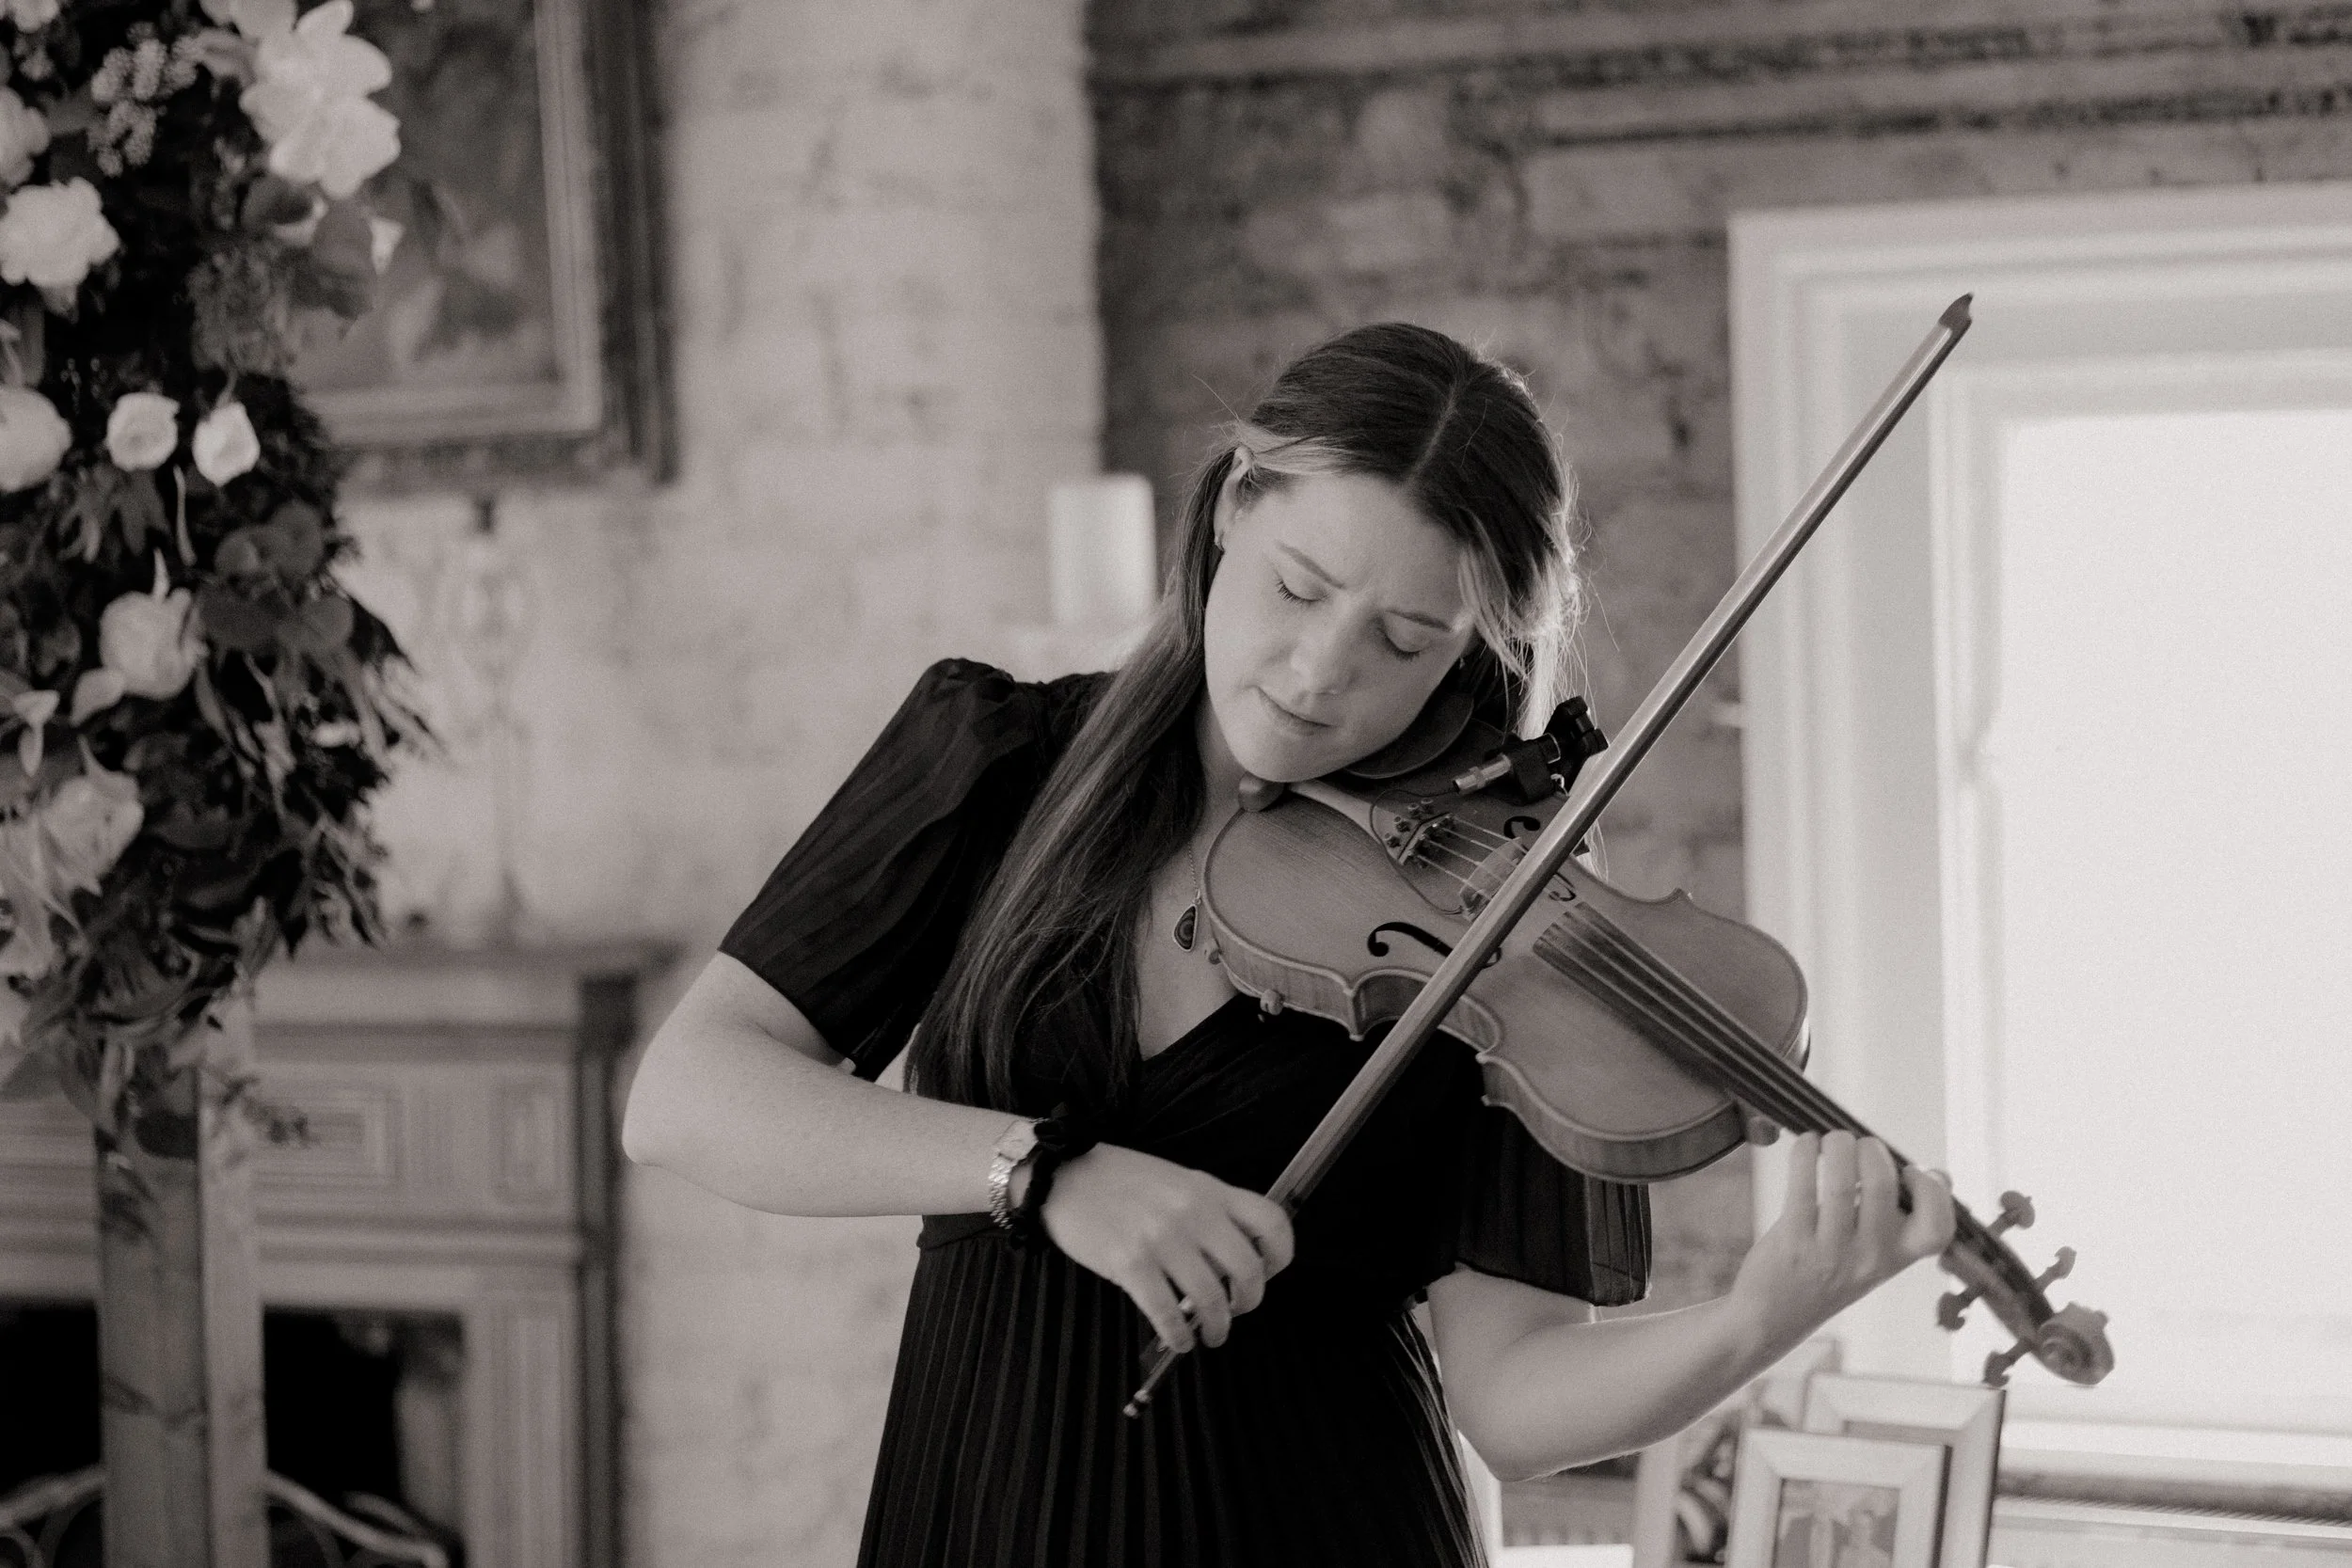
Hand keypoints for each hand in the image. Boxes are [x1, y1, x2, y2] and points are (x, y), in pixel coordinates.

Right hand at [1039, 1143, 1294, 1352]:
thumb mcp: (1177, 1181)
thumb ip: (1209, 1212)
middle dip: (1248, 1302)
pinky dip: (1179, 1337)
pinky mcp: (1131, 1265)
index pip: (1272, 1221)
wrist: (1065, 1176)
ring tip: (1209, 1334)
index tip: (1269, 1272)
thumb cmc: (1121, 1180)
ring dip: (1216, 1328)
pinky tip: (1178, 1340)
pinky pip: (1168, 1314)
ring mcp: (1162, 1239)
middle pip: (1248, 1271)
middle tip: (1237, 1311)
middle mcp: (1193, 1213)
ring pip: (1211, 1300)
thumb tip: (1232, 1261)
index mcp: (1209, 1190)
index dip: (1281, 1256)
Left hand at [1728, 1131, 1955, 1354]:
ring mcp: (1830, 1249)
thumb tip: (1934, 1174)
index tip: (1911, 1171)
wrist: (1775, 1317)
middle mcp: (1870, 1256)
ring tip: (1830, 1141)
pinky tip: (1806, 1145)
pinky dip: (1805, 1152)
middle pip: (1883, 1186)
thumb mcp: (1874, 1254)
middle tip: (1858, 1146)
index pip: (1938, 1229)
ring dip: (1836, 1145)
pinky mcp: (1793, 1239)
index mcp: (1897, 1257)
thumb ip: (1900, 1219)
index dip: (1933, 1191)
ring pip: (1839, 1181)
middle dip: (1870, 1149)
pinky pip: (1802, 1184)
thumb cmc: (1828, 1273)